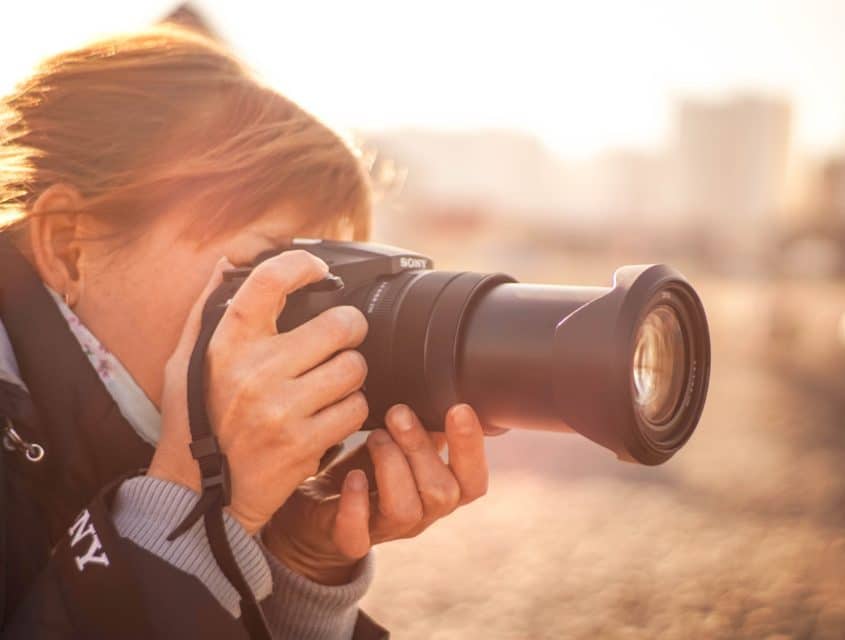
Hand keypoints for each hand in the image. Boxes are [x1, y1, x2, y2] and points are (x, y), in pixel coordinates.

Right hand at [148, 251, 369, 533]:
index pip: (271, 280)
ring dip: (350, 376)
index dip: (303, 264)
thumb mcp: (187, 362)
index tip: (319, 270)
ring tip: (329, 385)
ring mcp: (282, 410)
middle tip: (339, 341)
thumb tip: (229, 263)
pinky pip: (356, 411)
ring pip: (355, 368)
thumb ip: (208, 310)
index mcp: (227, 344)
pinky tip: (328, 416)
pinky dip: (349, 413)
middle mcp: (255, 372)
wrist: (200, 494)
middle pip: (340, 324)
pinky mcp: (304, 444)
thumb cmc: (197, 420)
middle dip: (349, 330)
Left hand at [262, 403, 490, 584]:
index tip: (459, 409)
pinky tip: (351, 476)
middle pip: (443, 493)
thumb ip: (423, 424)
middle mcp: (421, 515)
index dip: (472, 449)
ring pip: (406, 510)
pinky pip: (357, 534)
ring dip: (391, 465)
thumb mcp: (399, 442)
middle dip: (420, 447)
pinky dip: (355, 503)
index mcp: (440, 490)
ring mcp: (386, 531)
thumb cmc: (366, 466)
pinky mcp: (349, 540)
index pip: (473, 481)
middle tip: (398, 413)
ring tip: (374, 436)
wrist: (319, 508)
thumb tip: (443, 385)